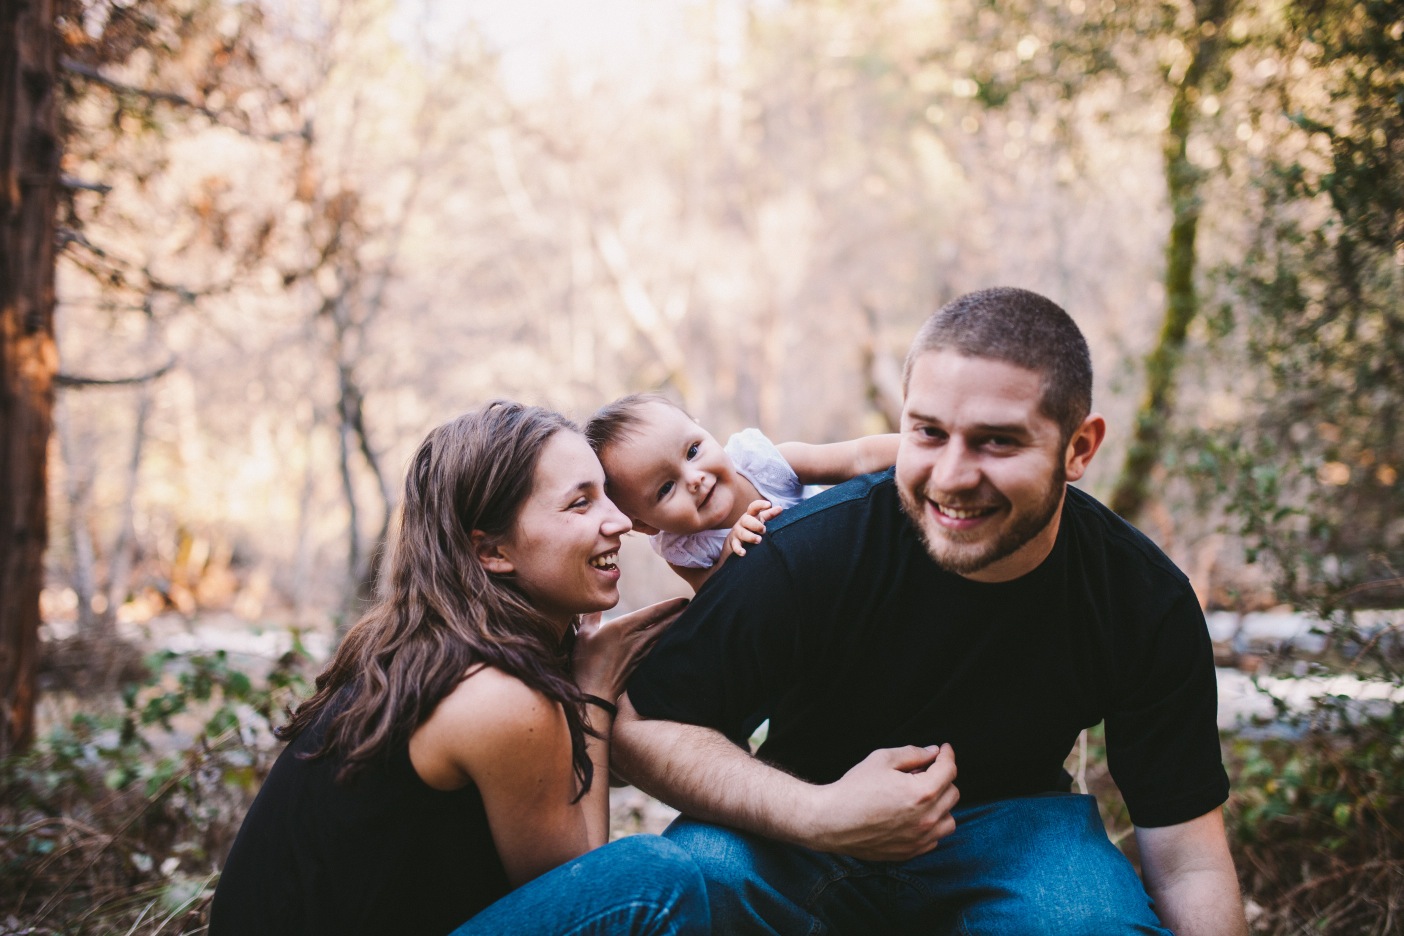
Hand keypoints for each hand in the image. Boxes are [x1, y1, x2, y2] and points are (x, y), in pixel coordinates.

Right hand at [573, 597, 688, 703]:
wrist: (594, 695)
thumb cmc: (586, 664)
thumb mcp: (584, 636)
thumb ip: (591, 619)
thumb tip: (594, 608)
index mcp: (624, 628)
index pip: (653, 613)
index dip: (669, 605)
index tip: (683, 600)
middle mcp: (637, 640)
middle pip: (664, 624)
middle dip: (679, 615)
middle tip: (693, 607)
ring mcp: (642, 655)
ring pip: (664, 638)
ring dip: (676, 629)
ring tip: (688, 623)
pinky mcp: (642, 668)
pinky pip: (659, 653)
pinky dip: (668, 646)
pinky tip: (674, 645)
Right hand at [724, 500, 783, 557]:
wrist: (733, 540)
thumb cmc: (750, 527)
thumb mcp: (759, 519)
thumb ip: (769, 514)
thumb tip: (781, 508)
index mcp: (750, 516)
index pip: (753, 507)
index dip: (760, 504)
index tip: (769, 504)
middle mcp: (743, 523)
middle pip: (746, 520)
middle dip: (755, 524)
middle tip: (763, 529)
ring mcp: (737, 533)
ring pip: (742, 533)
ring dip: (750, 537)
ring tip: (759, 540)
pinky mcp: (734, 543)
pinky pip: (735, 546)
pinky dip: (739, 550)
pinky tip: (744, 553)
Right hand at [806, 744, 958, 860]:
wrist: (831, 820)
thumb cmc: (854, 788)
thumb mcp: (881, 759)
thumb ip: (912, 754)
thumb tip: (932, 752)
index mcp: (921, 792)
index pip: (949, 770)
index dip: (947, 755)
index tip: (943, 750)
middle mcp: (926, 819)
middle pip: (953, 794)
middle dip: (942, 778)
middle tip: (923, 771)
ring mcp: (919, 839)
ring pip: (949, 819)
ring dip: (941, 805)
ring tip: (921, 797)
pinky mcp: (910, 852)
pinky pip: (934, 839)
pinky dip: (931, 826)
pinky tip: (914, 816)